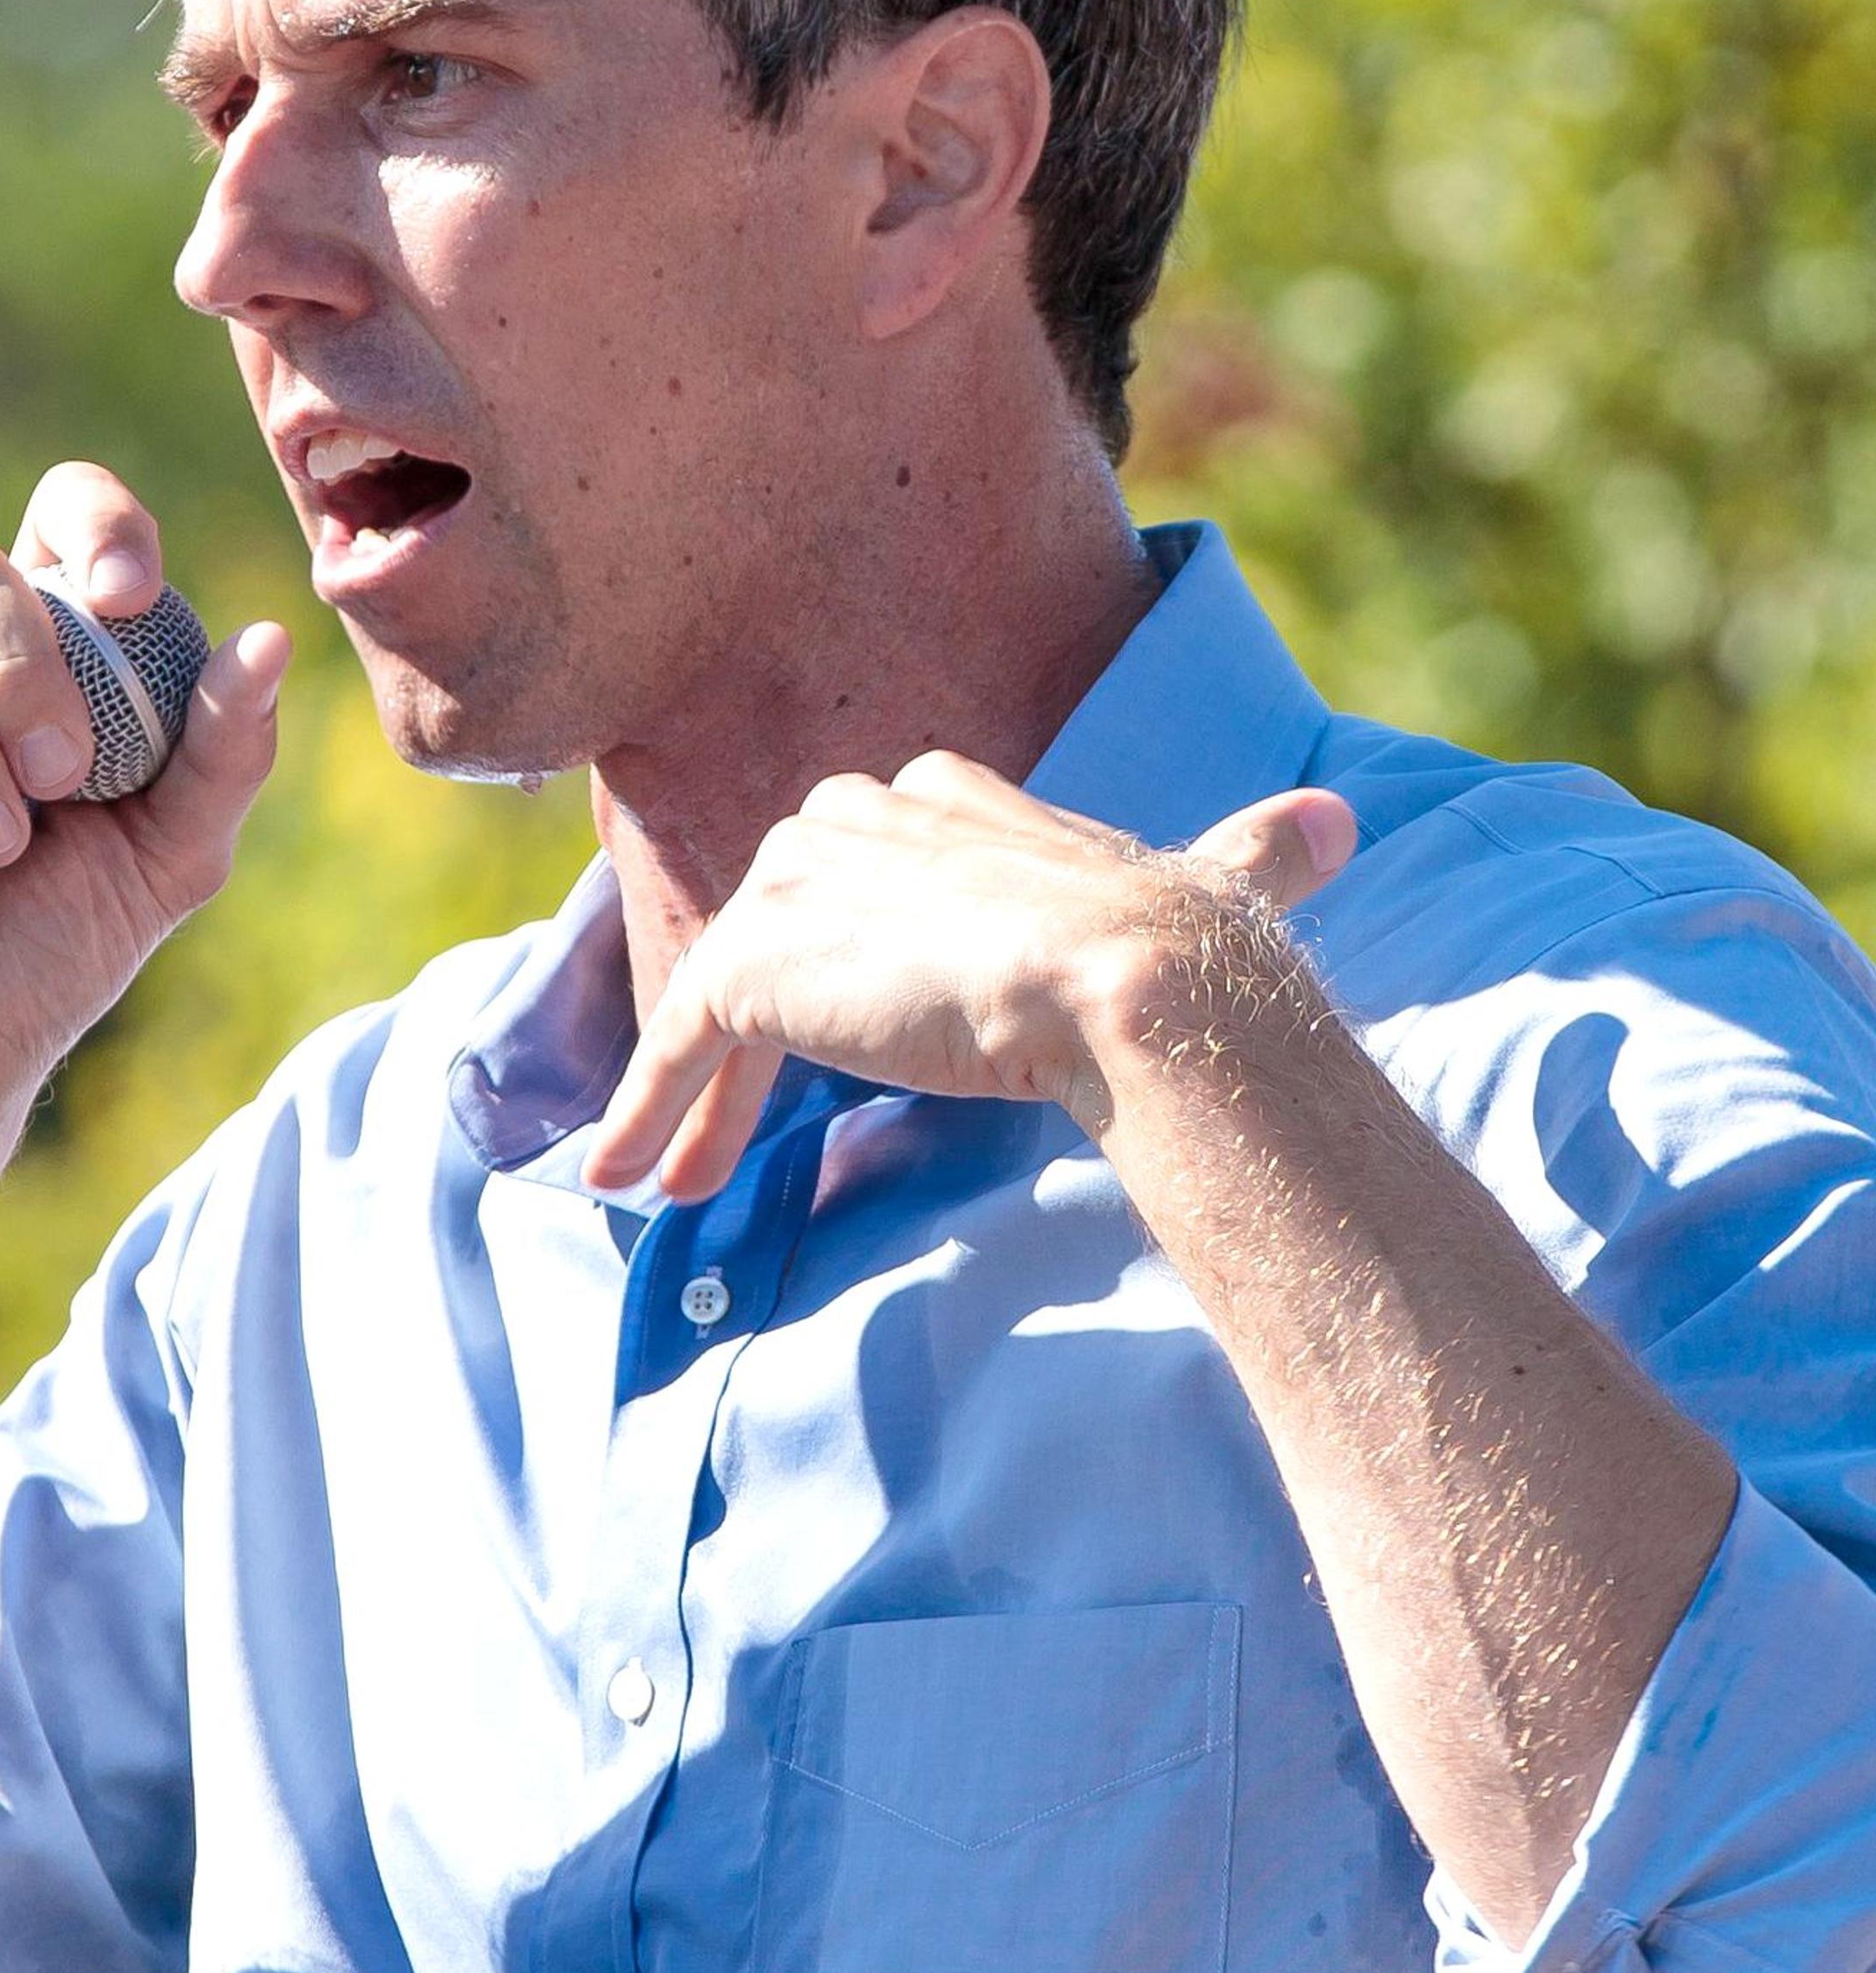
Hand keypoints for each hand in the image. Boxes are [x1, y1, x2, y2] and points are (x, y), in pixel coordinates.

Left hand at [580, 751, 1357, 1202]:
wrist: (1143, 986)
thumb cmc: (1190, 956)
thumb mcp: (1220, 883)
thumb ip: (1254, 855)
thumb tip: (1340, 826)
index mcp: (950, 796)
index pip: (858, 866)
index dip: (836, 954)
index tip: (822, 1029)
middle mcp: (860, 815)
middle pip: (773, 926)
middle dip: (747, 1025)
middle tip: (724, 1127)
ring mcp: (801, 883)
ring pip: (718, 991)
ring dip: (686, 1089)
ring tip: (663, 1176)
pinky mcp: (761, 958)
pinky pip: (681, 1037)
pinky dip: (650, 1104)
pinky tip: (632, 1176)